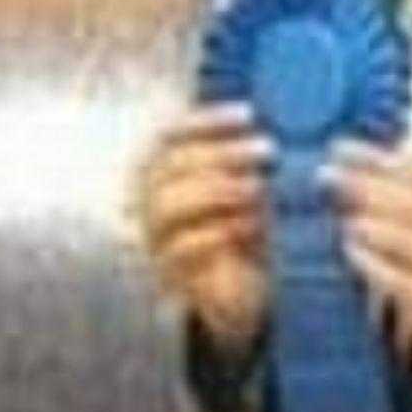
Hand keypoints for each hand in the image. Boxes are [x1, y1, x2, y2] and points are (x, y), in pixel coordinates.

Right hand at [130, 103, 273, 353]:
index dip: (206, 121)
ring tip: (259, 188)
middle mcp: (144, 204)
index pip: (168, 135)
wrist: (237, 296)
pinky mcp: (167, 276)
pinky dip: (219, 231)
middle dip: (221, 153)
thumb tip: (255, 118)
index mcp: (157, 175)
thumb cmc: (239, 231)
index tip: (249, 115)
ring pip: (168, 206)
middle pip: (170, 166)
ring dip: (218, 191)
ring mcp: (151, 240)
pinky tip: (250, 224)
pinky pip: (182, 248)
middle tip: (266, 150)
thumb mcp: (242, 188)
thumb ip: (238, 158)